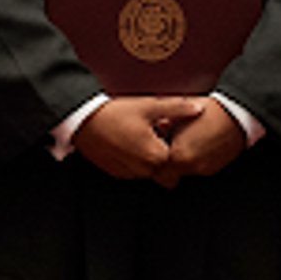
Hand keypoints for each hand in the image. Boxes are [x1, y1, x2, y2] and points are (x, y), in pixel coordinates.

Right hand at [70, 96, 201, 180]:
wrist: (82, 118)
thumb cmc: (115, 112)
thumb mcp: (149, 106)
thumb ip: (177, 109)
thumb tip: (198, 108)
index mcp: (156, 155)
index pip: (177, 157)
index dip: (172, 141)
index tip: (163, 129)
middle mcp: (144, 169)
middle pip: (164, 167)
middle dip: (160, 152)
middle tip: (150, 131)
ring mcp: (128, 173)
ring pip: (148, 170)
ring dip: (145, 156)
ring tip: (135, 134)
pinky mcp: (115, 172)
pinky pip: (131, 170)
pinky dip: (131, 159)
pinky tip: (123, 141)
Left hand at [153, 99, 247, 186]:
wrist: (236, 116)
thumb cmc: (208, 112)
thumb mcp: (178, 115)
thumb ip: (164, 125)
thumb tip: (157, 128)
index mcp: (178, 155)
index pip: (157, 171)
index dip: (155, 160)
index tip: (155, 152)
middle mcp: (192, 166)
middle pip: (170, 175)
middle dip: (167, 164)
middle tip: (168, 148)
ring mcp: (205, 169)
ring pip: (185, 172)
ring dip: (182, 162)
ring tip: (186, 143)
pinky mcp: (215, 169)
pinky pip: (198, 169)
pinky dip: (195, 161)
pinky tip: (198, 145)